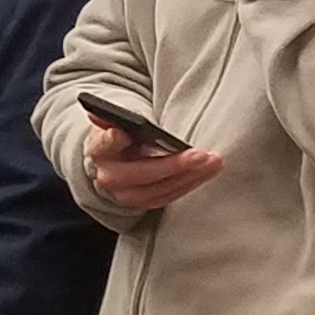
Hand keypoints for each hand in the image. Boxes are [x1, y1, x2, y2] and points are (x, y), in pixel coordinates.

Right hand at [86, 115, 223, 213]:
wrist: (117, 160)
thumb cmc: (121, 135)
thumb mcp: (116, 121)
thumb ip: (114, 115)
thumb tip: (107, 113)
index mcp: (100, 149)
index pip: (104, 144)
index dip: (112, 140)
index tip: (123, 134)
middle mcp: (110, 176)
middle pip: (143, 173)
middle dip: (174, 165)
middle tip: (200, 155)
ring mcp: (127, 194)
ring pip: (161, 188)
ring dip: (191, 176)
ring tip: (213, 162)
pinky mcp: (144, 202)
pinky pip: (170, 195)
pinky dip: (191, 183)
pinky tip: (207, 171)